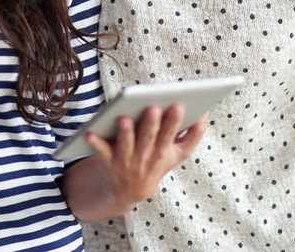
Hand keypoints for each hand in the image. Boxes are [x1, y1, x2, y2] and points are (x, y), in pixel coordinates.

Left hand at [86, 105, 206, 209]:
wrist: (130, 189)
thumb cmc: (156, 161)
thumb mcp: (178, 153)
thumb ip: (193, 135)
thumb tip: (204, 114)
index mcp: (163, 151)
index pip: (171, 135)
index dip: (175, 121)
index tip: (179, 105)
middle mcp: (146, 156)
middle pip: (149, 138)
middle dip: (152, 123)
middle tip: (153, 107)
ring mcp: (127, 160)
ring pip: (126, 144)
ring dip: (125, 132)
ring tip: (124, 118)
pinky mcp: (108, 161)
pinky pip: (101, 151)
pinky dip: (95, 143)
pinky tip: (89, 133)